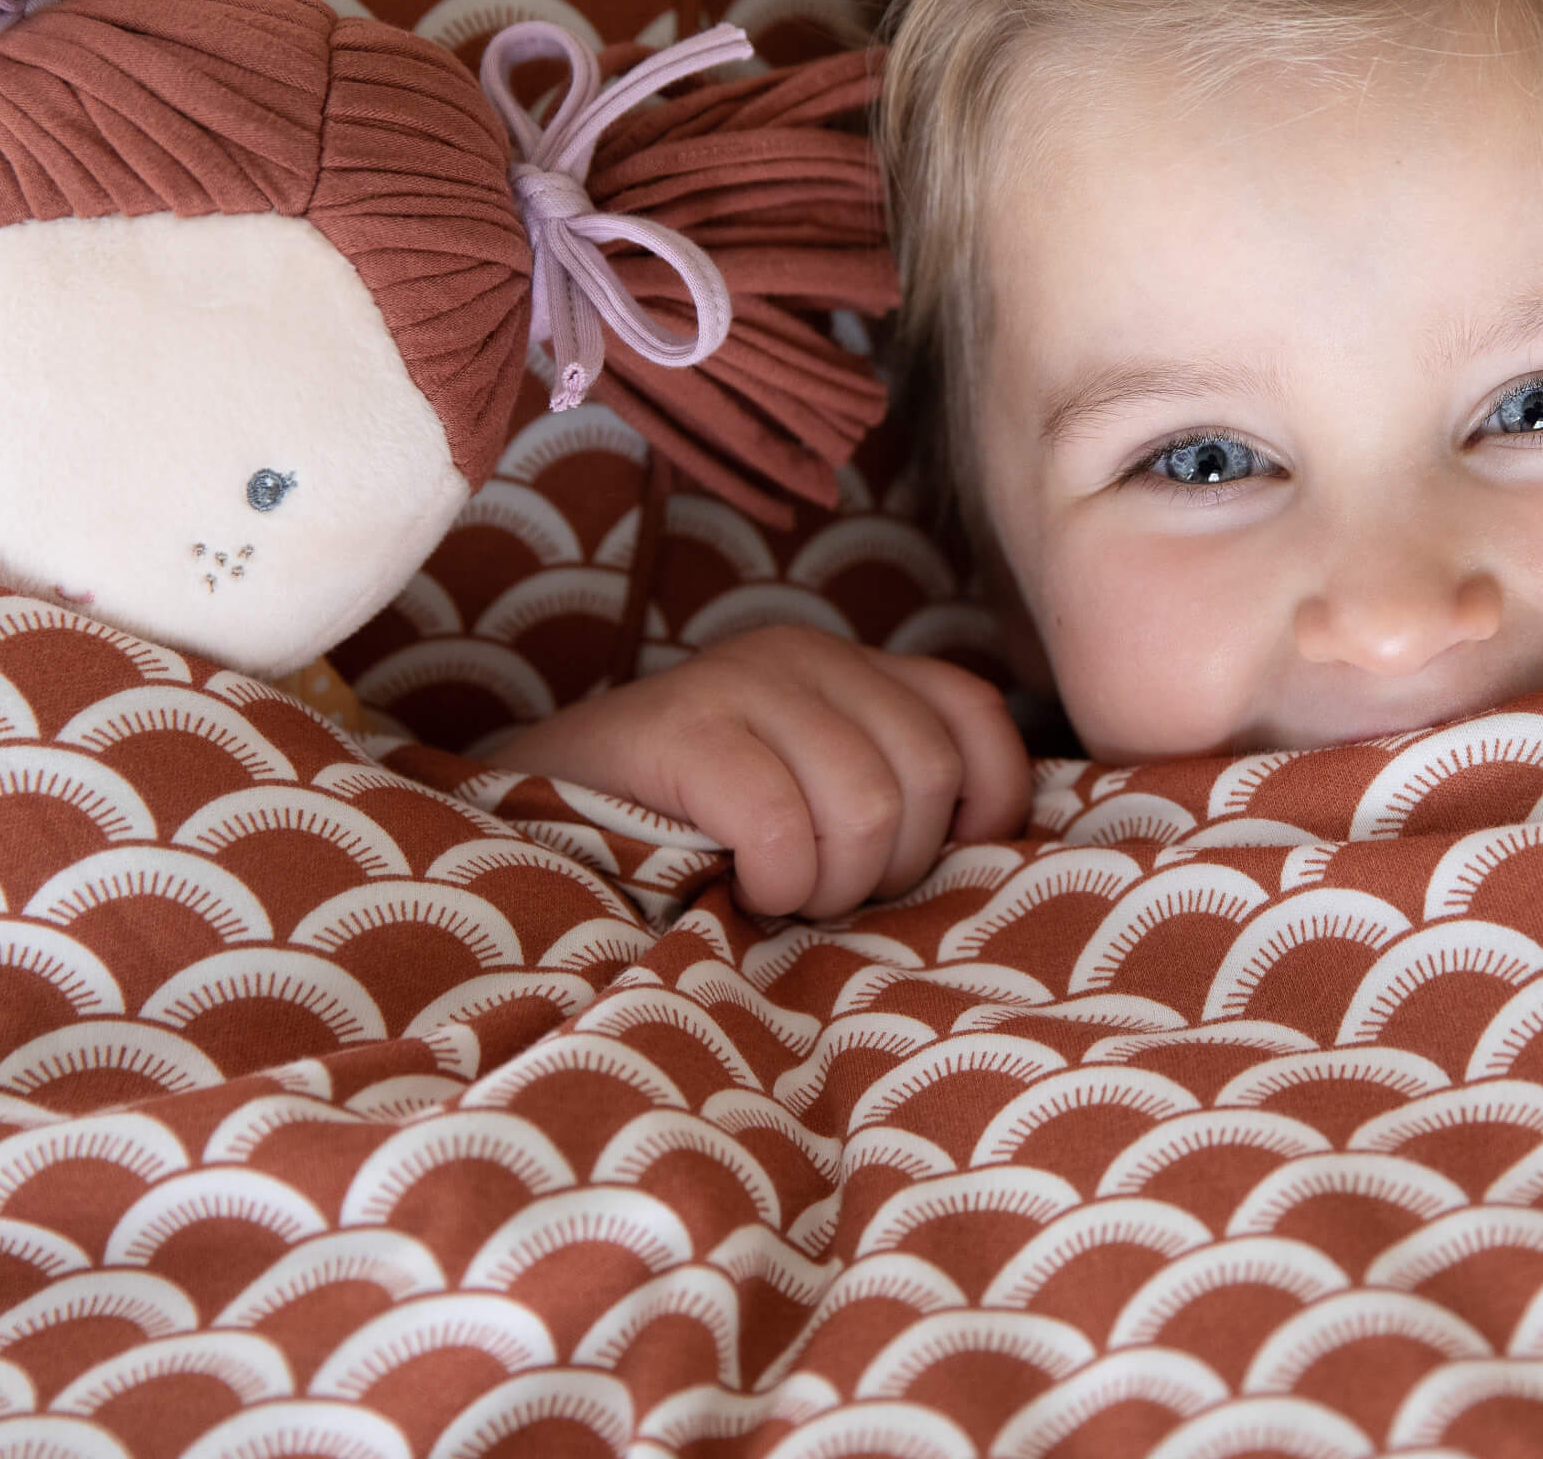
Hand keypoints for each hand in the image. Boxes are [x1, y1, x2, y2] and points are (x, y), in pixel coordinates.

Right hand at [495, 625, 1032, 917]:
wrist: (537, 812)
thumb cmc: (698, 828)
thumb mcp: (812, 792)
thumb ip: (895, 790)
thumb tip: (1004, 845)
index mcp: (851, 665)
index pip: (976, 717)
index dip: (981, 805)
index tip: (925, 863)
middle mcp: (805, 652)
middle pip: (928, 776)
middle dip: (887, 866)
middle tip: (819, 887)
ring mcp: (740, 679)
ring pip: (869, 806)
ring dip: (827, 884)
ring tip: (776, 890)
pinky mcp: (682, 725)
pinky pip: (782, 826)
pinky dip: (771, 880)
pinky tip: (735, 884)